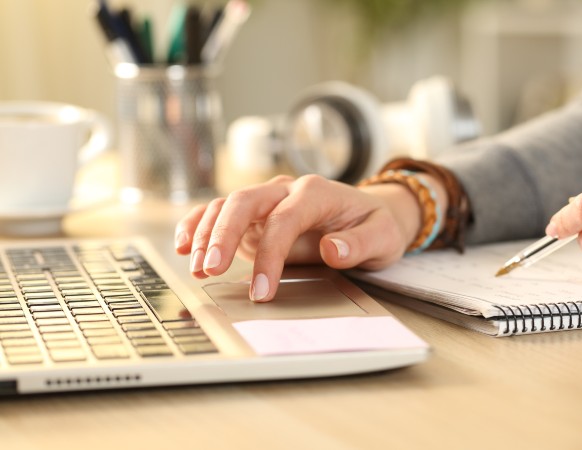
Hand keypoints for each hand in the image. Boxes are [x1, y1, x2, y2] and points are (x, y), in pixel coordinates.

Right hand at [174, 174, 432, 301]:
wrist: (372, 215)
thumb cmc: (376, 226)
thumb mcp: (382, 237)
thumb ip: (359, 244)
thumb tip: (331, 250)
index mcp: (316, 192)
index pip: (284, 219)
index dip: (270, 255)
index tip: (262, 289)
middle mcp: (286, 191)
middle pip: (245, 202)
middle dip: (223, 234)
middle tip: (211, 269)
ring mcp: (268, 202)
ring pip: (227, 206)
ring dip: (207, 234)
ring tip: (198, 266)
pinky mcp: (256, 217)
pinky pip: (221, 214)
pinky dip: (200, 225)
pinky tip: (185, 245)